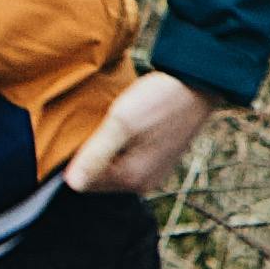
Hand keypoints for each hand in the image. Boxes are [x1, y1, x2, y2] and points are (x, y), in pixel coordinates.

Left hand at [67, 70, 223, 199]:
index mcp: (132, 178)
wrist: (199, 85)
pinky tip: (128, 127)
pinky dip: (123, 147)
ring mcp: (154, 173)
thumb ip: (95, 154)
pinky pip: (129, 161)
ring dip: (107, 150)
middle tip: (98, 126)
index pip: (84, 183)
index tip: (85, 133)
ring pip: (114, 169)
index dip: (77, 159)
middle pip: (99, 178)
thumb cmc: (160, 100)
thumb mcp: (121, 122)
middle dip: (92, 157)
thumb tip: (71, 183)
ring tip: (113, 124)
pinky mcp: (160, 161)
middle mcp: (144, 183)